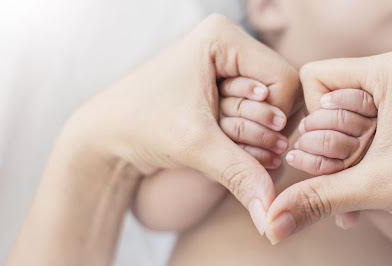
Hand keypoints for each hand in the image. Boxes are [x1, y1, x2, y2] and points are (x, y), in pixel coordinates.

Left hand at [7, 14, 300, 265]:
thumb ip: (241, 175)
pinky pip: (256, 114)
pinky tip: (228, 147)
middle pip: (281, 93)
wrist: (106, 135)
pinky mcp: (222, 88)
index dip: (278, 119)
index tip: (257, 145)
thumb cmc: (140, 125)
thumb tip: (272, 214)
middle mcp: (229, 46)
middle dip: (265, 130)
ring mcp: (226, 67)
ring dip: (256, 136)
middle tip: (237, 148)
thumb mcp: (195, 147)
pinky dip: (248, 137)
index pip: (284, 78)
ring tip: (228, 148)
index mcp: (223, 37)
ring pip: (272, 106)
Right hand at [264, 51, 391, 264]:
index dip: (317, 119)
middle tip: (347, 173)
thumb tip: (272, 221)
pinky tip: (357, 208)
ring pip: (343, 129)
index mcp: (390, 70)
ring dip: (341, 168)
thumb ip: (315, 199)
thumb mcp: (373, 186)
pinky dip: (356, 173)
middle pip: (328, 108)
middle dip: (330, 151)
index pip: (315, 77)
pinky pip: (363, 142)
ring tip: (354, 194)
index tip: (338, 148)